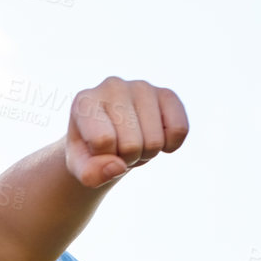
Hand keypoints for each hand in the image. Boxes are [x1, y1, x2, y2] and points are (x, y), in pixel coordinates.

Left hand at [64, 77, 187, 187]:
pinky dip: (170, 145)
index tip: (97, 150)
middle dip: (126, 158)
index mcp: (84, 102)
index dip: (104, 159)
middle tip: (118, 148)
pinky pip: (179, 129)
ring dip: (146, 153)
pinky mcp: (167, 94)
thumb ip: (90, 174)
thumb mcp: (81, 167)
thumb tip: (117, 166)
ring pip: (155, 141)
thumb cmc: (91, 149)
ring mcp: (142, 87)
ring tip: (133, 140)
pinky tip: (156, 137)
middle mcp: (112, 86)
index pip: (103, 141)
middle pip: (131, 145)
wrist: (108, 134)